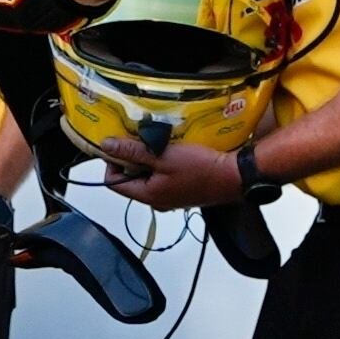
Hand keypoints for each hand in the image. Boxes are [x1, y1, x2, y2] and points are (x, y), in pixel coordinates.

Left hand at [99, 136, 242, 210]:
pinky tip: (169, 148)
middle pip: (130, 178)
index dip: (112, 162)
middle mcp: (156, 200)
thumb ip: (133, 151)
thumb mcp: (162, 156)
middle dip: (131, 157)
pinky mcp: (181, 190)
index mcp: (147, 196)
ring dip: (147, 158)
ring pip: (147, 175)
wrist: (234, 177)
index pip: (113, 182)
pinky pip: (162, 175)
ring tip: (154, 141)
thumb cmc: (200, 168)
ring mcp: (170, 197)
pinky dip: (161, 162)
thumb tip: (105, 145)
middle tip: (138, 138)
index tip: (119, 143)